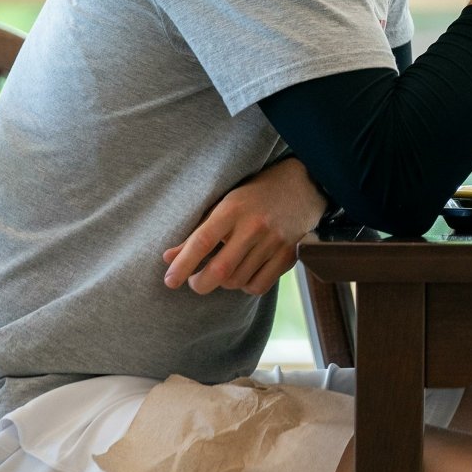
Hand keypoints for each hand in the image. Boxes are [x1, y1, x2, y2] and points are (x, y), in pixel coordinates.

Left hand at [163, 157, 326, 295]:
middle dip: (200, 283)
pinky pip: (260, 285)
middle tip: (195, 282)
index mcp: (233, 209)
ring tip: (223, 272)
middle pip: (221, 269)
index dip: (183, 264)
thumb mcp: (224, 205)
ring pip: (238, 280)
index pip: (202, 241)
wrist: (302, 185)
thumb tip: (168, 257)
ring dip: (224, 283)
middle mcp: (255, 225)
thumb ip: (198, 232)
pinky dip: (246, 286)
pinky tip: (244, 274)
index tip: (169, 281)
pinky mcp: (289, 254)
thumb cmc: (255, 195)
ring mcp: (275, 241)